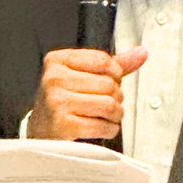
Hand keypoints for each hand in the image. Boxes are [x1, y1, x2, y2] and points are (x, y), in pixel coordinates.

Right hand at [26, 47, 147, 139]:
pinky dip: (109, 129)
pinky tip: (102, 127)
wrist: (41, 130)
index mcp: (58, 60)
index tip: (112, 81)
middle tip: (108, 103)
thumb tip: (141, 52)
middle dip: (115, 97)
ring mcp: (57, 102)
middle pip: (108, 84)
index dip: (115, 73)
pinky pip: (102, 125)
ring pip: (108, 105)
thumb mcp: (82, 75)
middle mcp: (55, 79)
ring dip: (115, 114)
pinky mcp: (64, 125)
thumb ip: (112, 64)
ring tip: (107, 115)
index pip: (103, 60)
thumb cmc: (63, 100)